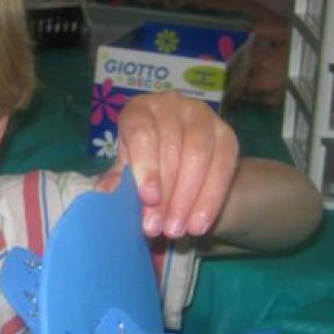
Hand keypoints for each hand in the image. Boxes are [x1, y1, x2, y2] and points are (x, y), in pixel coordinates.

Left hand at [96, 92, 238, 238]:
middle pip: (172, 147)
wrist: (176, 156)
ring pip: (200, 156)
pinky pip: (224, 166)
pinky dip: (211, 198)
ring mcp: (203, 116)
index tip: (149, 199)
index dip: (146, 167)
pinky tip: (200, 224)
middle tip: (157, 227)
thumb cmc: (142, 160)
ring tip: (176, 229)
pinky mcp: (227, 134)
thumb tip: (106, 194)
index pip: (143, 133)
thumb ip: (117, 179)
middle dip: (166, 193)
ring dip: (188, 199)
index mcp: (139, 109)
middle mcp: (172, 104)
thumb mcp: (125, 167)